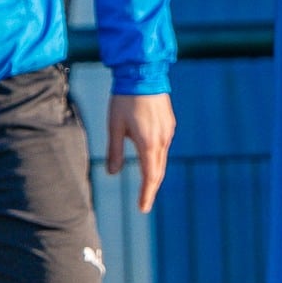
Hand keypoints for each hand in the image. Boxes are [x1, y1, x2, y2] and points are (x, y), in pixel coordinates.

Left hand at [106, 92, 175, 213]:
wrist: (143, 73)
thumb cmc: (124, 100)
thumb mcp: (114, 126)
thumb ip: (114, 151)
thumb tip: (113, 173)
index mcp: (148, 143)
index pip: (150, 176)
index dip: (146, 194)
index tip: (142, 208)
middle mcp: (162, 140)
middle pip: (158, 170)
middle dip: (151, 188)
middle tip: (144, 203)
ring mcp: (168, 131)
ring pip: (161, 158)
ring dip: (154, 172)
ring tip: (146, 185)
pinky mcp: (168, 123)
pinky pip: (163, 146)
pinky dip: (157, 157)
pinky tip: (149, 158)